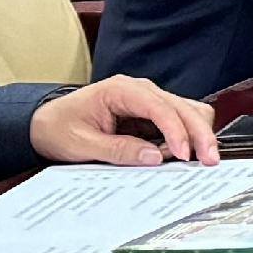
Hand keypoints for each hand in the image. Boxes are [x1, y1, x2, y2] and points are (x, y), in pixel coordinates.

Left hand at [29, 73, 220, 167]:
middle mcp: (141, 90)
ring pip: (189, 112)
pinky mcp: (153, 115)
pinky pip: (180, 122)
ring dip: (198, 135)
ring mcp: (150, 101)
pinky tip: (182, 155)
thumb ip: (118, 150)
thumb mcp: (81, 144)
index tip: (183, 155)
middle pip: (184, 107)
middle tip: (210, 161)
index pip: (160, 107)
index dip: (177, 130)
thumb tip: (155, 157)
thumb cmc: (58, 128)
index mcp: (122, 90)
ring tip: (196, 161)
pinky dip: (188, 137)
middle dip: (200, 134)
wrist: (43, 124)